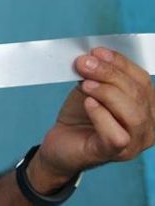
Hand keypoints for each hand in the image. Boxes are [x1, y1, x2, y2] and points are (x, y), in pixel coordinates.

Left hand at [33, 47, 154, 189]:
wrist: (59, 142)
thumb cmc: (80, 116)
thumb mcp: (90, 88)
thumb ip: (96, 75)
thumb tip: (93, 58)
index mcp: (147, 107)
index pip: (142, 80)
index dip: (121, 63)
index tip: (97, 51)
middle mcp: (148, 127)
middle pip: (138, 94)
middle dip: (109, 74)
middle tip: (84, 64)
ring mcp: (134, 143)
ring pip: (134, 114)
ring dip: (107, 93)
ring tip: (85, 84)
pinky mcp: (114, 153)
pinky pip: (117, 135)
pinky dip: (102, 115)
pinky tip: (89, 104)